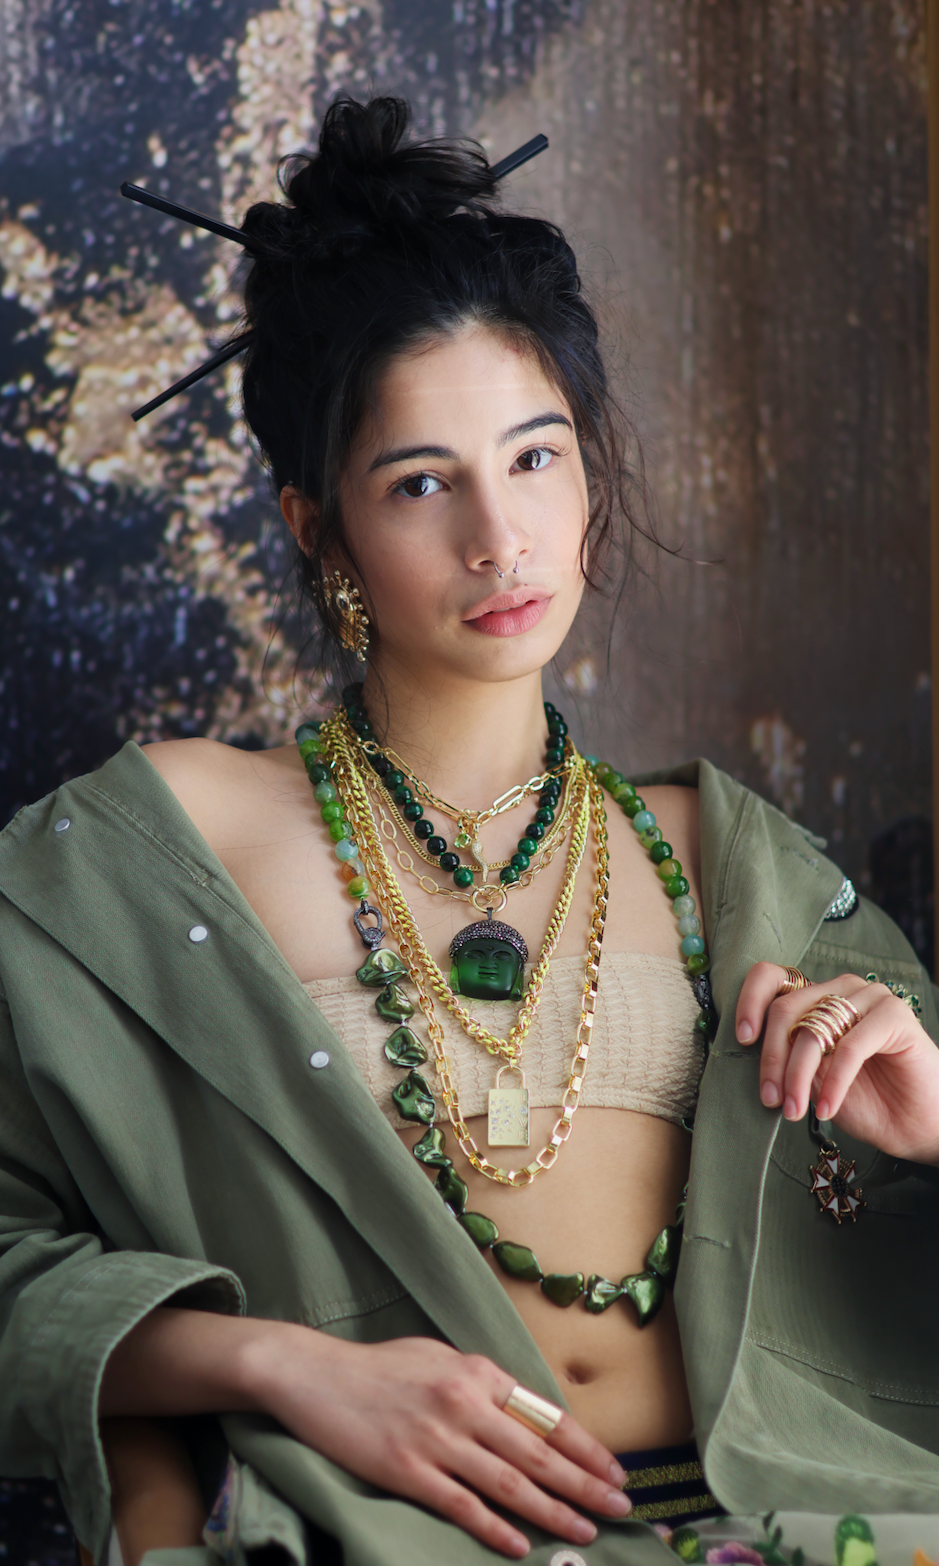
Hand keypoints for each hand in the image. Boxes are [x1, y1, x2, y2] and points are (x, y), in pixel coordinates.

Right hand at [248, 1330, 631, 1557]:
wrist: (314, 1374)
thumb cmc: (380, 1367)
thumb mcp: (440, 1358)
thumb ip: (482, 1384)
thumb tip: (526, 1414)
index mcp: (477, 1372)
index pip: (546, 1415)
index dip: (586, 1447)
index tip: (615, 1470)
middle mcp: (463, 1402)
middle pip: (537, 1453)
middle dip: (585, 1484)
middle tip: (621, 1507)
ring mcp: (435, 1438)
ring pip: (508, 1483)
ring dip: (552, 1511)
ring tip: (587, 1530)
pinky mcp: (406, 1469)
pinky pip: (461, 1505)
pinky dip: (493, 1528)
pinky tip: (519, 1545)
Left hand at [735, 963, 938, 1165]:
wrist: (918, 1127)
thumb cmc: (866, 1102)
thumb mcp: (812, 1081)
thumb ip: (787, 1058)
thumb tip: (750, 1050)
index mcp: (817, 998)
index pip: (771, 978)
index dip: (749, 1002)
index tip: (742, 1040)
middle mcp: (841, 990)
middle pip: (786, 1010)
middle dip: (772, 1060)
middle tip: (771, 1099)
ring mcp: (870, 998)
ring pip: (814, 1029)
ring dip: (797, 1075)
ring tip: (793, 1111)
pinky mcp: (895, 1016)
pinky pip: (849, 1046)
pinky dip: (833, 1081)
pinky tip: (826, 1109)